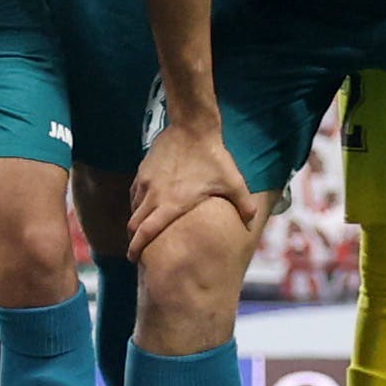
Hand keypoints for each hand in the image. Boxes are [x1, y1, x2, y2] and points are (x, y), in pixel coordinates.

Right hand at [128, 122, 257, 259]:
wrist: (193, 127)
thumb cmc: (213, 157)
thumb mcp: (233, 182)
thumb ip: (243, 205)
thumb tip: (252, 222)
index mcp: (171, 204)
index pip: (146, 231)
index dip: (137, 247)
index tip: (133, 258)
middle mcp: (154, 195)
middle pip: (134, 223)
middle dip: (133, 239)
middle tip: (137, 250)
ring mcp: (146, 182)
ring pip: (134, 208)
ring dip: (137, 221)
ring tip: (143, 229)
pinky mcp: (143, 170)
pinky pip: (135, 193)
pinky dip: (138, 204)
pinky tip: (146, 205)